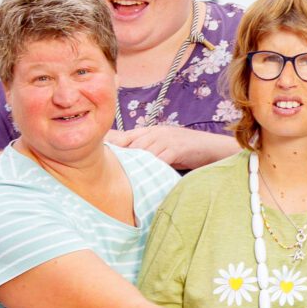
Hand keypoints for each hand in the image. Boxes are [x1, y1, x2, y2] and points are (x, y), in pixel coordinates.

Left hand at [108, 122, 233, 169]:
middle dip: (116, 154)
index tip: (96, 152)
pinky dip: (150, 166)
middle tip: (101, 167)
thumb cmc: (186, 150)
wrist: (210, 147)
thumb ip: (146, 151)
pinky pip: (159, 158)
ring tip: (117, 175)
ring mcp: (165, 139)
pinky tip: (144, 175)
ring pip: (142, 151)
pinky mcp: (176, 148)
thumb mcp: (163, 147)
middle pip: (129, 143)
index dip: (110, 144)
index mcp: (150, 131)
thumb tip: (127, 161)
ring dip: (131, 163)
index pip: (125, 136)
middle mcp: (155, 132)